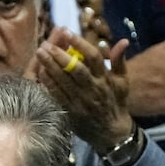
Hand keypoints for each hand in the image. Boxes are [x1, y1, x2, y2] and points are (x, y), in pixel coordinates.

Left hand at [34, 27, 132, 151]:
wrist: (112, 134)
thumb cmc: (116, 103)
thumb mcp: (122, 82)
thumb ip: (119, 61)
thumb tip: (124, 41)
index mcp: (105, 80)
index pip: (94, 58)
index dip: (80, 44)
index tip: (67, 31)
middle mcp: (94, 90)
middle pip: (76, 69)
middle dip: (60, 55)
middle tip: (47, 43)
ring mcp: (82, 102)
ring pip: (64, 82)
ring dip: (50, 66)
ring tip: (40, 51)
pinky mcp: (72, 112)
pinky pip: (58, 95)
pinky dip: (48, 83)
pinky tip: (40, 71)